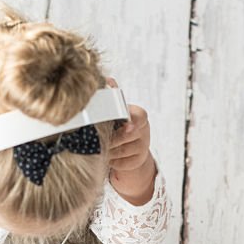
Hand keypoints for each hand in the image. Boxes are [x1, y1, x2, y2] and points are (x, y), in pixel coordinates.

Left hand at [106, 77, 156, 203]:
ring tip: (98, 148)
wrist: (133, 144)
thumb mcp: (119, 109)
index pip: (138, 118)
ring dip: (108, 150)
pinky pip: (121, 163)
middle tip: (98, 140)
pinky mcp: (139, 161)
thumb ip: (114, 95)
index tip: (125, 125)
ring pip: (121, 151)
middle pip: (126, 137)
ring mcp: (143, 147)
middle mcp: (145, 131)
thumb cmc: (121, 122)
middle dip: (112, 139)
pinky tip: (106, 156)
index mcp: (140, 115)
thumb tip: (108, 80)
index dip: (130, 122)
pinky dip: (111, 161)